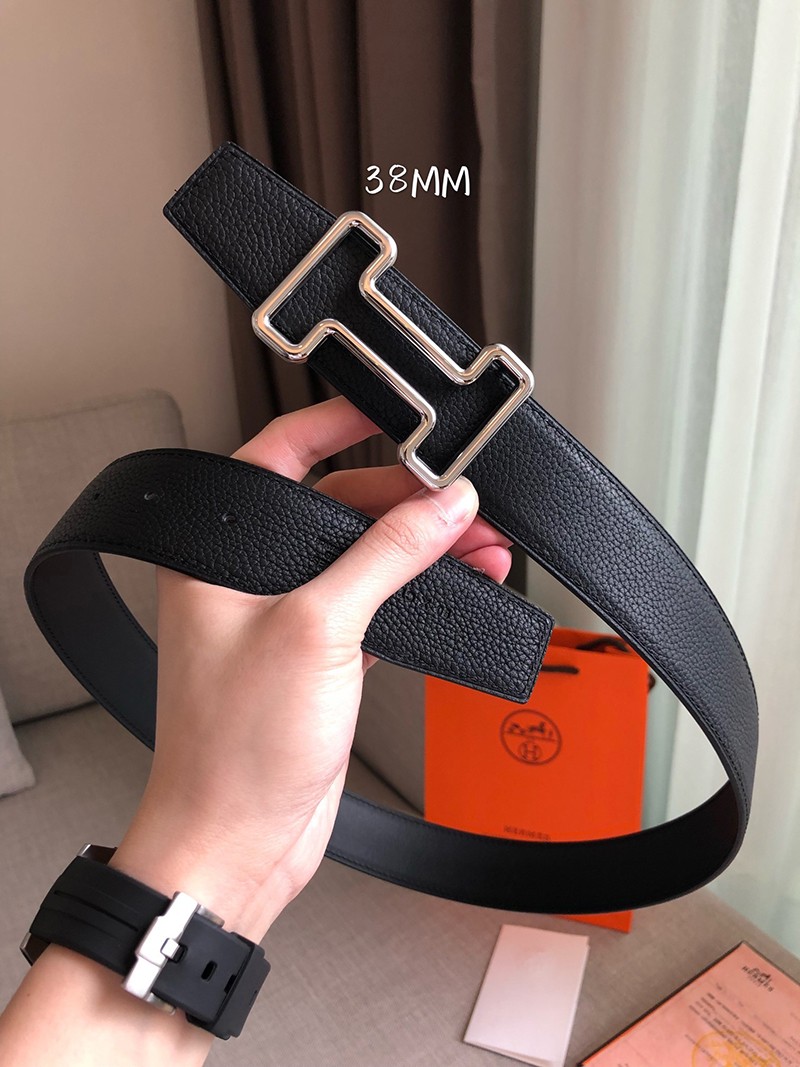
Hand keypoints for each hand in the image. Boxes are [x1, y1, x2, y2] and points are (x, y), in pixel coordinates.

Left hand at [109, 396, 511, 942]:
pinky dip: (420, 593)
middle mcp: (248, 577)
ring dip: (423, 548)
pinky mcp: (321, 656)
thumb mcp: (316, 632)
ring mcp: (287, 617)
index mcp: (218, 553)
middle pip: (336, 507)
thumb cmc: (234, 751)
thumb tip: (441, 505)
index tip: (393, 412)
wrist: (237, 843)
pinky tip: (460, 586)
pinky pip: (377, 604)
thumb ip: (385, 558)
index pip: (278, 456)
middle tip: (464, 500)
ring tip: (481, 543)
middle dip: (407, 501)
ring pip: (364, 557)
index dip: (335, 423)